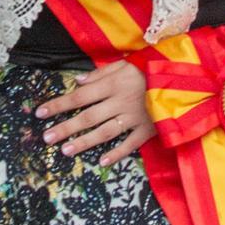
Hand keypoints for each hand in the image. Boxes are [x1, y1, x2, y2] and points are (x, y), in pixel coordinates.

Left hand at [36, 59, 152, 167]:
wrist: (184, 78)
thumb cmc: (152, 66)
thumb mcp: (127, 62)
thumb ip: (102, 72)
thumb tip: (78, 82)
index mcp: (114, 83)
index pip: (80, 96)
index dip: (60, 104)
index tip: (41, 113)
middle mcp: (120, 102)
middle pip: (88, 117)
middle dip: (66, 127)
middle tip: (47, 137)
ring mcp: (134, 118)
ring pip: (105, 132)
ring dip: (84, 142)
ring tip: (65, 151)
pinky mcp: (148, 129)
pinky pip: (130, 144)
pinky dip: (116, 153)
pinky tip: (101, 161)